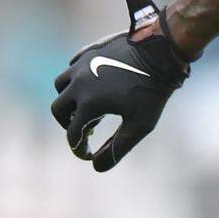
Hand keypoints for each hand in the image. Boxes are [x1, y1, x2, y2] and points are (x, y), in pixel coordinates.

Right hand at [50, 0, 190, 171]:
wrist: (160, 51)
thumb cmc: (152, 90)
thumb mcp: (140, 124)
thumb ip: (117, 148)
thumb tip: (96, 167)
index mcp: (88, 103)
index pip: (73, 134)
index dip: (79, 149)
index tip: (88, 155)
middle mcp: (78, 83)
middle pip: (58, 109)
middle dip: (67, 123)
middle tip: (84, 130)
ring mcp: (81, 64)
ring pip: (60, 85)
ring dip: (68, 99)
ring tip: (87, 107)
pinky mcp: (88, 51)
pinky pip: (72, 66)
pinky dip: (76, 79)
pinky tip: (94, 84)